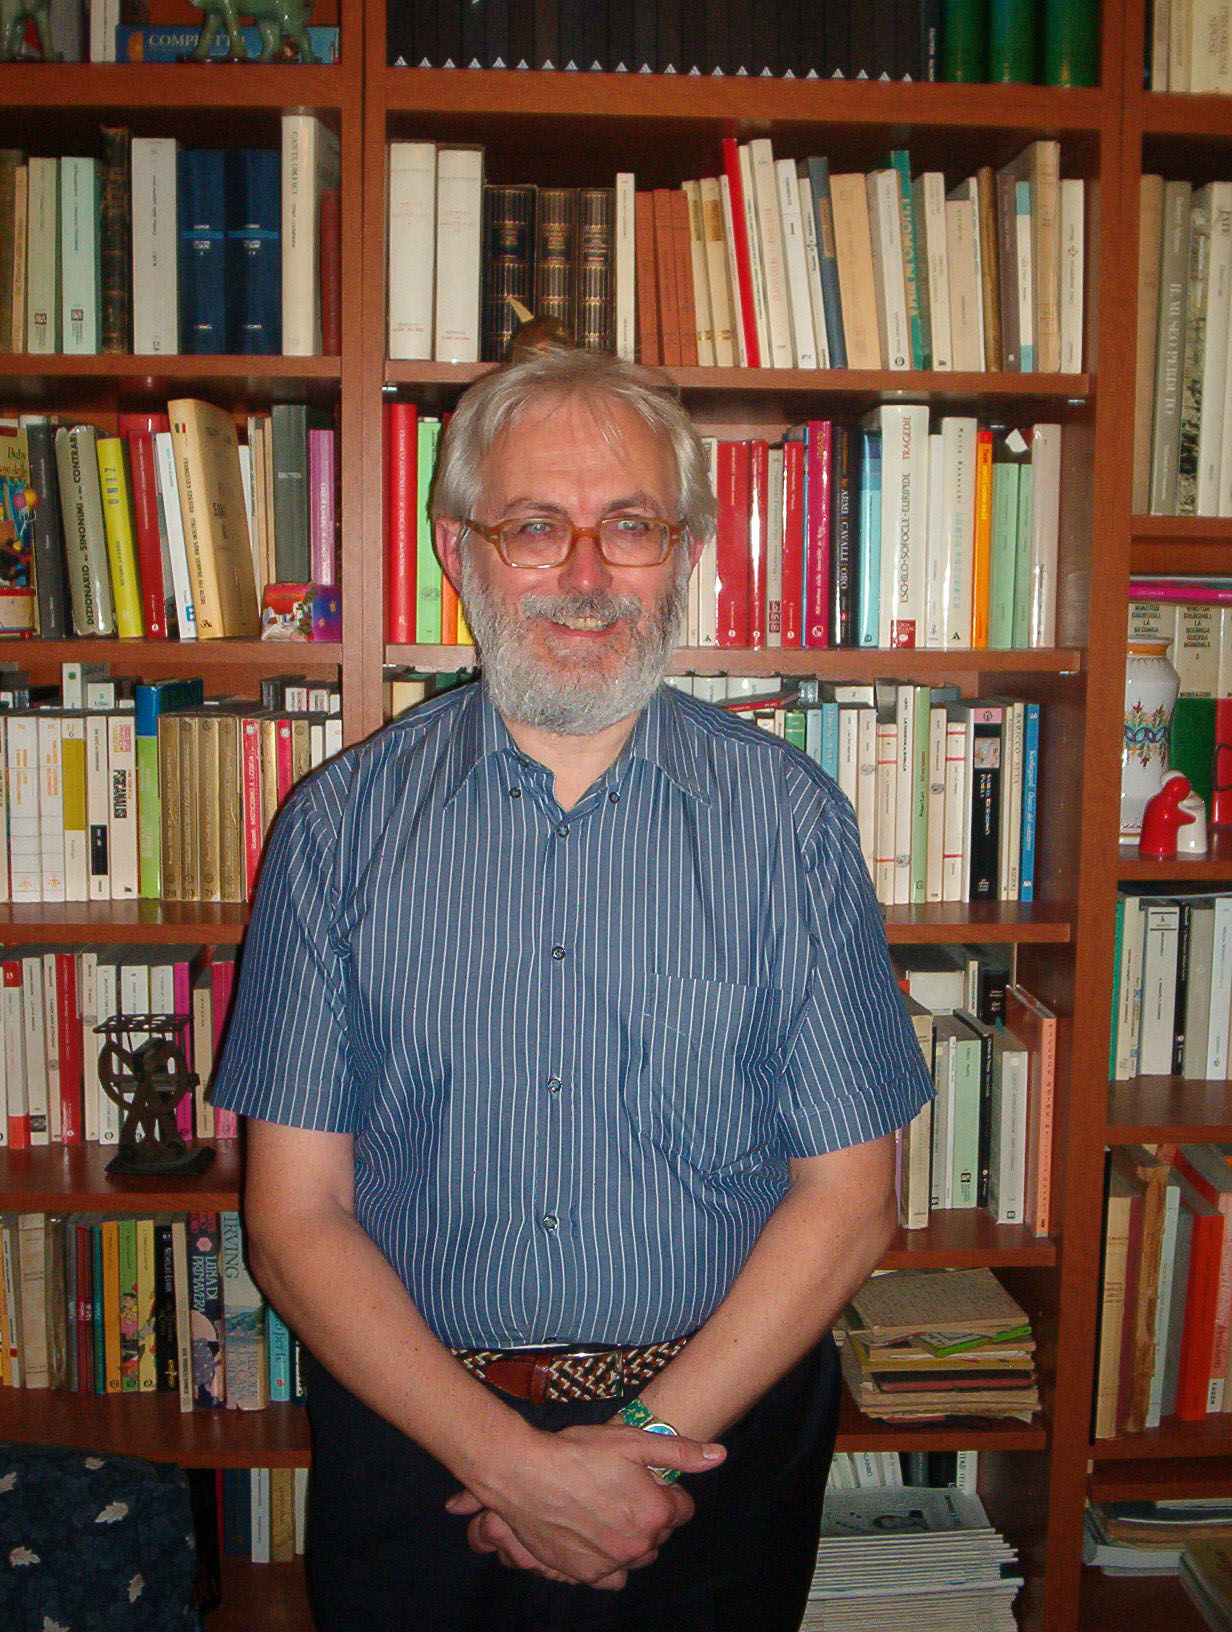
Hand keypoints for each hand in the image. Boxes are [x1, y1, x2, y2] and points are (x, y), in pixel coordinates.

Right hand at [444, 1421, 724, 1586]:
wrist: (525, 1475)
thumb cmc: (579, 1452)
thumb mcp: (632, 1441)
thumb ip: (680, 1451)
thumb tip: (720, 1456)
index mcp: (655, 1514)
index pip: (682, 1510)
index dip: (668, 1491)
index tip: (650, 1479)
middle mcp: (637, 1545)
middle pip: (659, 1535)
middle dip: (651, 1516)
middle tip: (626, 1491)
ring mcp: (610, 1563)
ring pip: (637, 1557)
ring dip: (632, 1540)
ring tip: (611, 1513)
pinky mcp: (583, 1573)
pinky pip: (611, 1577)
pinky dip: (610, 1562)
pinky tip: (597, 1538)